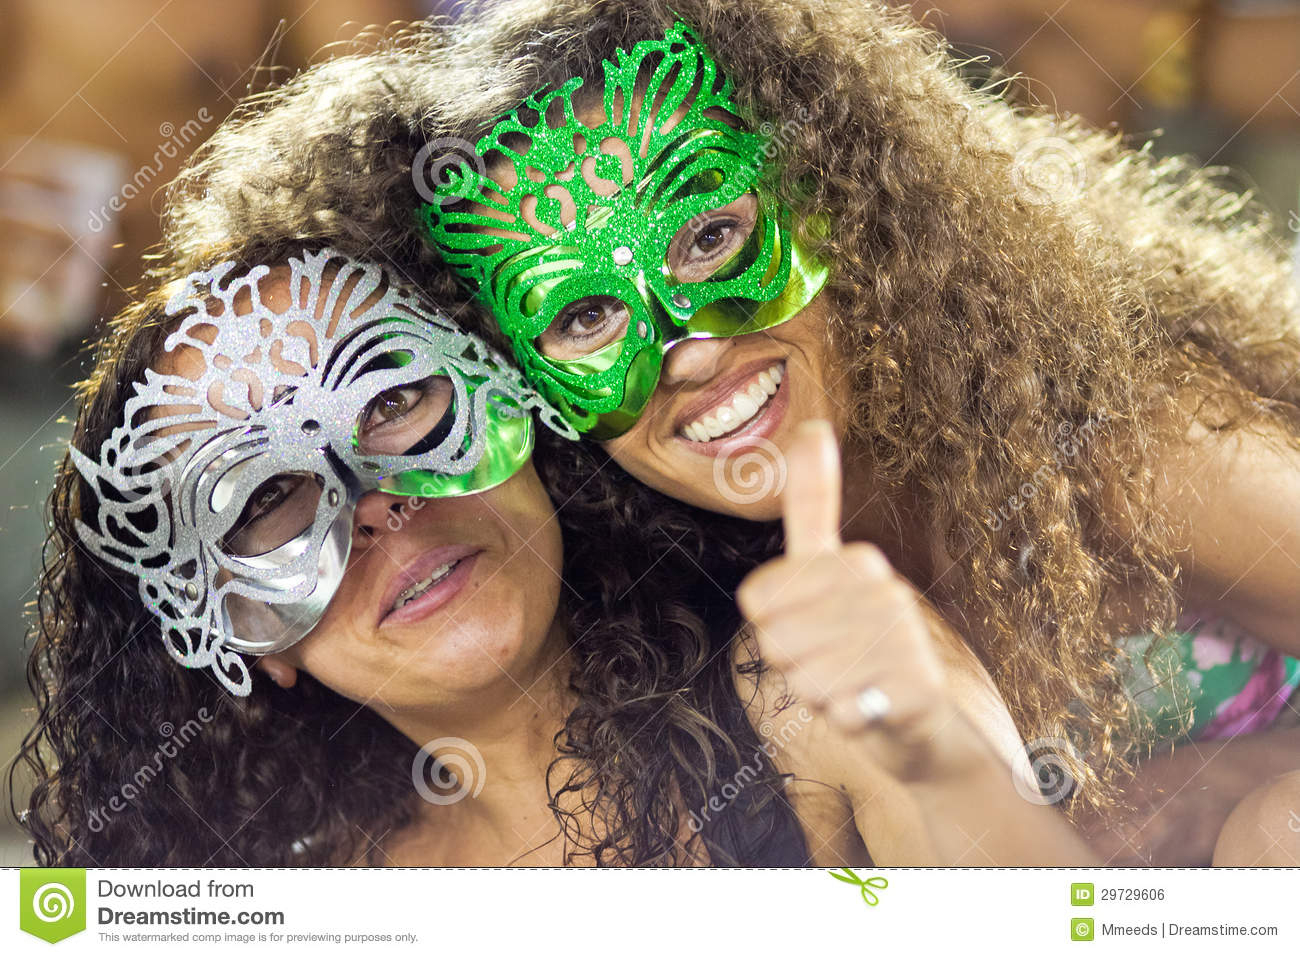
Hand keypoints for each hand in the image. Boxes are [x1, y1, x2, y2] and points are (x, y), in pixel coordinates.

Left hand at [736, 420, 958, 779]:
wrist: (921, 722)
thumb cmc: (859, 645)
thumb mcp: (829, 571)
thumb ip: (812, 504)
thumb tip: (813, 425)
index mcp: (857, 561)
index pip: (759, 596)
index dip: (770, 624)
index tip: (807, 624)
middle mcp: (885, 592)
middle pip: (775, 638)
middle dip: (791, 662)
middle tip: (830, 662)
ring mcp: (904, 641)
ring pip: (804, 677)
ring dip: (817, 692)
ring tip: (851, 684)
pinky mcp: (916, 690)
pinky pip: (838, 710)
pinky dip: (844, 718)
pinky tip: (869, 710)